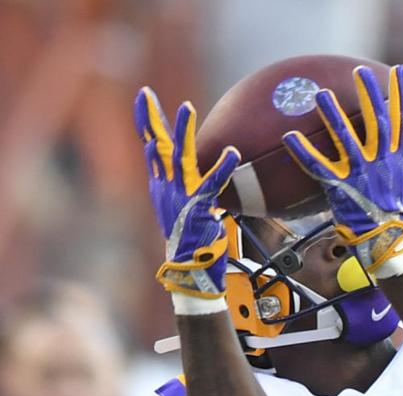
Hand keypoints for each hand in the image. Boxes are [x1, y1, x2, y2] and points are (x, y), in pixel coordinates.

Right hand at [134, 88, 239, 304]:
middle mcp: (165, 188)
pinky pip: (212, 183)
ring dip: (183, 132)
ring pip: (179, 158)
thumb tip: (199, 173)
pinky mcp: (198, 208)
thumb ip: (190, 188)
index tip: (144, 97)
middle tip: (145, 92)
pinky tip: (234, 152)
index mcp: (161, 186)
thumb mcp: (185, 209)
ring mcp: (180, 197)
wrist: (189, 271)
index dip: (147, 121)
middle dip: (151, 118)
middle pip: (156, 146)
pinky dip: (223, 167)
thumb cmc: (192, 242)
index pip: (151, 147)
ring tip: (187, 107)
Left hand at [281, 64, 402, 277]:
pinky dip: (303, 152)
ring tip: (321, 94)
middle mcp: (381, 160)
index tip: (399, 70)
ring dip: (333, 116)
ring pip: (346, 139)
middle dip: (369, 95)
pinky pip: (319, 167)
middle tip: (360, 71)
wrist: (388, 236)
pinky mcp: (341, 186)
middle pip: (376, 121)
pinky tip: (289, 137)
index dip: (400, 93)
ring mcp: (361, 173)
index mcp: (398, 155)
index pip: (402, 118)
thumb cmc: (398, 205)